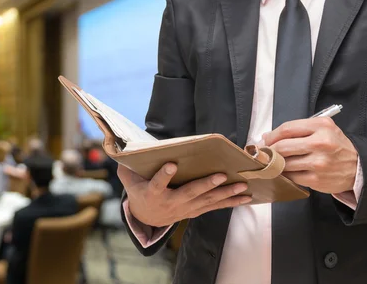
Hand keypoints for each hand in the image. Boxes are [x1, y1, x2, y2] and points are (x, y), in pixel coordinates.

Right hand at [118, 163, 251, 226]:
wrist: (146, 218)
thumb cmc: (139, 191)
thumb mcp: (129, 180)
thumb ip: (126, 167)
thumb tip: (120, 149)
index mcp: (153, 193)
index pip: (157, 184)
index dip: (163, 175)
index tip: (171, 164)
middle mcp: (170, 203)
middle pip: (189, 194)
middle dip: (206, 185)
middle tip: (221, 175)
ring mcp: (184, 209)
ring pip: (207, 201)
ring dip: (225, 194)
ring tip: (241, 186)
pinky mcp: (195, 211)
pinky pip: (214, 207)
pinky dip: (230, 202)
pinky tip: (245, 197)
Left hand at [263, 117, 357, 193]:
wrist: (357, 167)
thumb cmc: (335, 146)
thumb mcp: (322, 129)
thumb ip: (296, 130)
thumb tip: (266, 137)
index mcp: (321, 126)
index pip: (286, 129)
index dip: (271, 136)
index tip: (265, 141)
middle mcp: (321, 143)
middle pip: (282, 146)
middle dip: (269, 151)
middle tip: (265, 153)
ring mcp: (319, 162)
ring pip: (284, 163)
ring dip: (276, 164)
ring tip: (276, 162)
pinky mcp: (316, 179)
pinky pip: (291, 176)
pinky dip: (285, 174)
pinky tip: (288, 171)